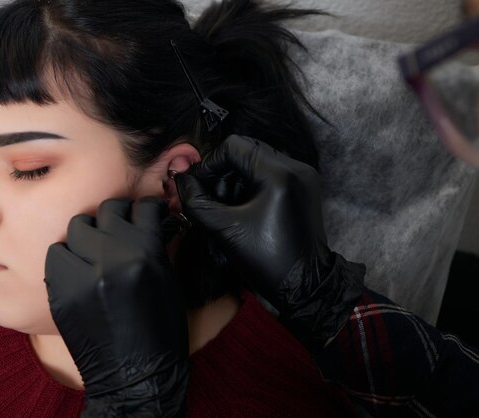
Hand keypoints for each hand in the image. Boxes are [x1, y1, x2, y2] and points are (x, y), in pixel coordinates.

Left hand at [45, 197, 187, 416]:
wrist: (137, 372)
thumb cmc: (161, 326)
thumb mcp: (168, 278)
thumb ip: (152, 243)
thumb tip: (144, 218)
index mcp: (148, 250)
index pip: (142, 207)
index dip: (143, 209)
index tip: (142, 213)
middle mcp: (114, 256)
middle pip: (107, 210)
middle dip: (115, 217)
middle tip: (117, 231)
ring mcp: (84, 272)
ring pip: (78, 227)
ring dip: (88, 236)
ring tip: (95, 252)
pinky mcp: (61, 289)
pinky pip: (57, 254)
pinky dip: (67, 258)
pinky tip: (78, 270)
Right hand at [175, 134, 363, 349]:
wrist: (305, 287)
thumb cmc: (267, 260)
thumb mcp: (225, 230)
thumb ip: (197, 201)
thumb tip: (181, 181)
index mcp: (279, 174)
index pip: (233, 147)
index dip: (209, 164)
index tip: (197, 186)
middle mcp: (295, 167)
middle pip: (245, 152)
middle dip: (221, 174)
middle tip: (210, 200)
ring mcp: (302, 177)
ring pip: (256, 163)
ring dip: (234, 182)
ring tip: (225, 209)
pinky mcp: (303, 189)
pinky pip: (269, 176)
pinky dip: (250, 188)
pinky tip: (241, 211)